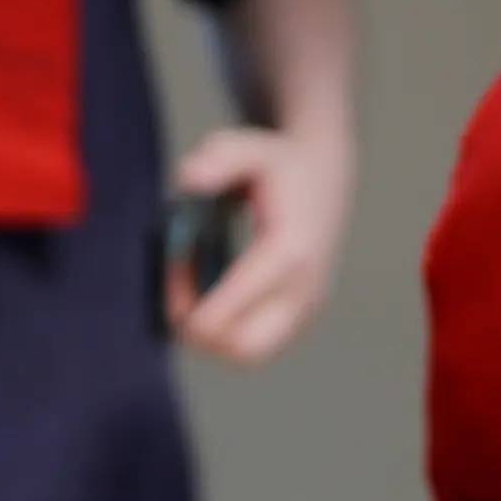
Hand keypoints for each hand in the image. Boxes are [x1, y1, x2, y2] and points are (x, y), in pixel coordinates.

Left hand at [168, 123, 353, 366]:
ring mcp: (307, 308)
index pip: (231, 309)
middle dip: (200, 330)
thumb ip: (217, 158)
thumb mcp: (246, 146)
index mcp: (290, 252)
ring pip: (248, 354)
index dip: (187, 294)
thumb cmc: (276, 162)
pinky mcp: (302, 317)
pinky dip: (229, 331)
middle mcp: (304, 290)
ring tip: (195, 291)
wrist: (326, 174)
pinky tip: (214, 293)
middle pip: (242, 348)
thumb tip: (189, 181)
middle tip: (178, 293)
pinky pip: (258, 345)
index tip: (174, 263)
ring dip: (212, 334)